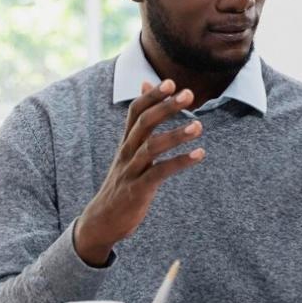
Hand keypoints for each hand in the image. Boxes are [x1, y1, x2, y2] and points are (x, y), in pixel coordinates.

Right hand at [74, 80, 204, 264]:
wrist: (102, 221)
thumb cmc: (122, 182)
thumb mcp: (128, 151)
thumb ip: (138, 120)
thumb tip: (144, 85)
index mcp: (126, 142)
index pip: (135, 112)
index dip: (152, 96)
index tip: (170, 82)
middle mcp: (126, 152)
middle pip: (143, 123)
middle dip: (166, 107)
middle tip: (189, 95)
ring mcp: (131, 171)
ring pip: (151, 147)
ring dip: (175, 135)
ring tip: (199, 126)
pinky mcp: (137, 190)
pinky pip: (159, 173)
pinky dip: (179, 162)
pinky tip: (199, 155)